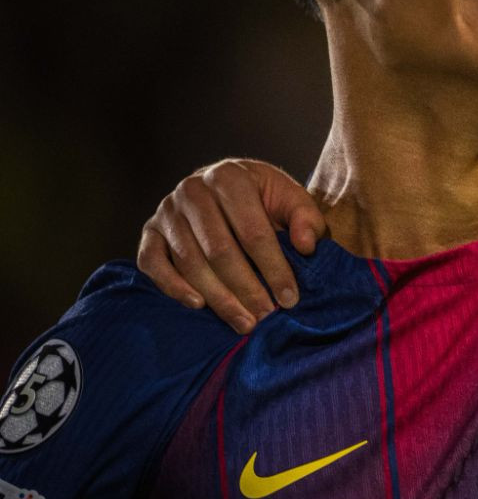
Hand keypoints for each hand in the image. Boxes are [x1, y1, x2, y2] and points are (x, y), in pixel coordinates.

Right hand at [137, 160, 326, 332]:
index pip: (253, 232)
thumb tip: (306, 246)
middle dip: (246, 289)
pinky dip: (173, 286)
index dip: (273, 268)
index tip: (290, 298)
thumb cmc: (265, 199)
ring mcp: (166, 211)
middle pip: (219, 250)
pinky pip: (152, 263)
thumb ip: (306, 219)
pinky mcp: (149, 231)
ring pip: (189, 261)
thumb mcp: (292, 200)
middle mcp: (192, 190)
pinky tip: (198, 305)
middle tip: (266, 316)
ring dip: (217, 297)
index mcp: (229, 177)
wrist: (228, 188)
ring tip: (244, 321)